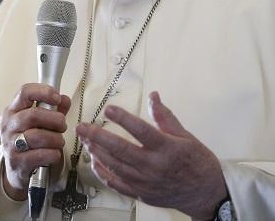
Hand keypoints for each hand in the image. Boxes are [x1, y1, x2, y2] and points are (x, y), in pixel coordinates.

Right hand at [0, 83, 70, 199]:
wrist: (17, 168)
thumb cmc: (30, 138)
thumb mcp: (40, 120)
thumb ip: (54, 109)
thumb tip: (65, 99)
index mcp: (14, 110)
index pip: (25, 92)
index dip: (44, 92)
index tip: (57, 98)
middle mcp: (9, 125)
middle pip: (33, 115)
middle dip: (55, 119)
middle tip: (63, 125)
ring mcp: (11, 144)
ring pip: (37, 136)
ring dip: (55, 138)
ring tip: (59, 141)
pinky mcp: (17, 162)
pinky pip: (40, 155)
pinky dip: (53, 154)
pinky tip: (54, 153)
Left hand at [76, 91, 226, 219]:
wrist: (206, 194)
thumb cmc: (197, 162)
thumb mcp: (185, 135)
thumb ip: (164, 116)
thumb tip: (153, 95)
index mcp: (167, 148)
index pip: (141, 130)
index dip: (123, 119)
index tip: (108, 108)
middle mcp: (154, 167)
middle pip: (121, 150)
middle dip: (98, 137)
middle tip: (82, 127)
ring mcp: (146, 183)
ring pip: (115, 167)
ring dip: (97, 152)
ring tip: (85, 140)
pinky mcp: (142, 194)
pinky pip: (117, 184)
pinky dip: (103, 173)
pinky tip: (94, 162)